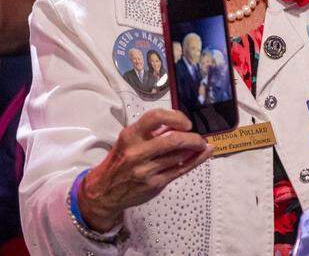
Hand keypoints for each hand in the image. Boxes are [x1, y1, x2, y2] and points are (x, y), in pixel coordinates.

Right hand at [79, 109, 211, 231]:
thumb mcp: (128, 141)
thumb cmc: (119, 161)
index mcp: (130, 135)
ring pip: (179, 155)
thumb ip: (151, 132)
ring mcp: (146, 170)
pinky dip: (195, 161)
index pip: (155, 117)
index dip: (175, 117)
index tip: (185, 122)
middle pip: (173, 140)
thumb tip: (179, 123)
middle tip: (198, 137)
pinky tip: (203, 154)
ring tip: (200, 144)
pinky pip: (180, 170)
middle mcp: (137, 152)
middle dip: (192, 137)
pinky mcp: (155, 184)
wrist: (104, 191)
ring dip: (195, 148)